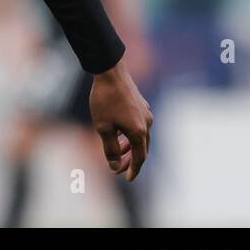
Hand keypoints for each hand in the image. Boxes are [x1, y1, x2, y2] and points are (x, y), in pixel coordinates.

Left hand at [89, 57, 152, 181]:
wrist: (110, 72)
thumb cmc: (104, 100)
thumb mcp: (103, 127)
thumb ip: (109, 149)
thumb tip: (114, 166)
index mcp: (139, 132)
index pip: (139, 158)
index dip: (133, 169)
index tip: (126, 178)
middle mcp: (147, 123)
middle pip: (142, 148)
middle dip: (131, 160)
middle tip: (119, 168)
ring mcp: (146, 113)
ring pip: (140, 136)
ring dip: (129, 146)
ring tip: (116, 151)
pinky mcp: (141, 105)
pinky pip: (138, 125)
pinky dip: (129, 133)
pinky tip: (118, 133)